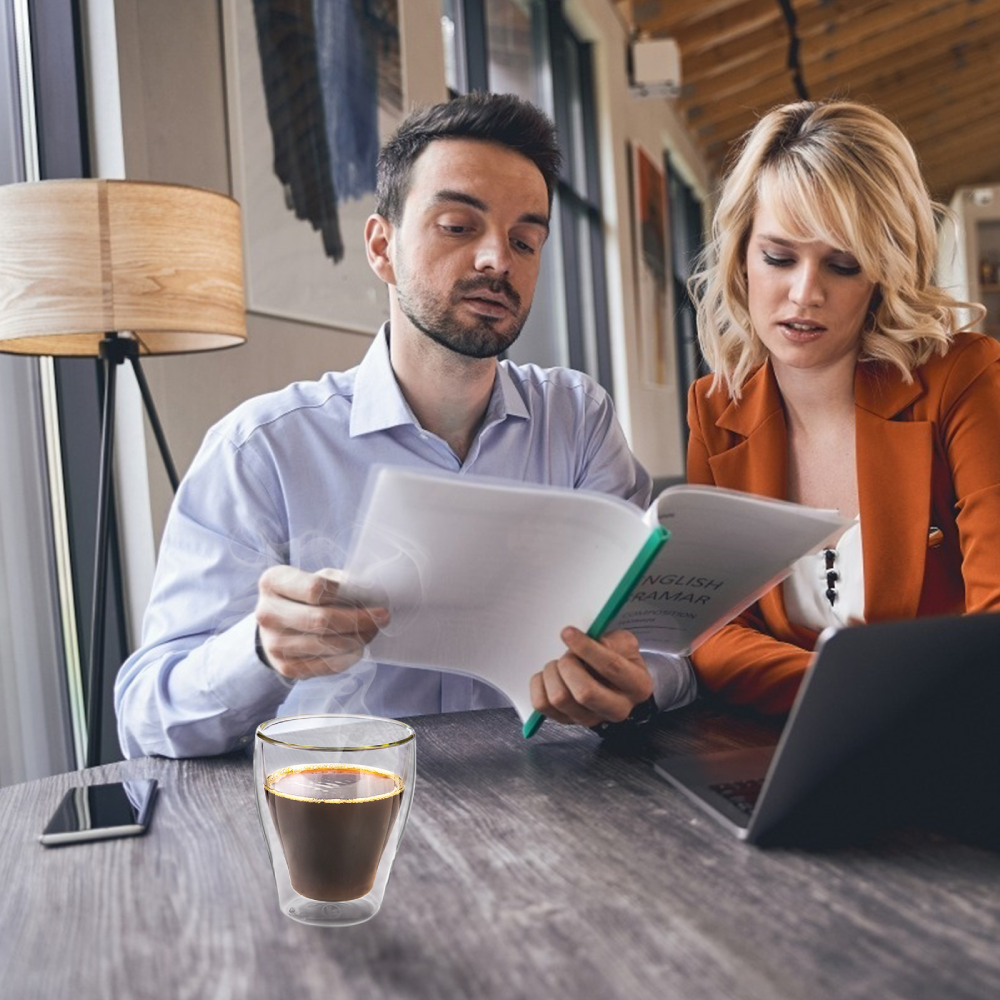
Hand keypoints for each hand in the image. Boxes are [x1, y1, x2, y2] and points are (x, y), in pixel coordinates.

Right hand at [255, 566, 388, 679]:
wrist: (278, 624)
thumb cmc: (306, 595)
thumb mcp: (320, 577)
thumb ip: (342, 582)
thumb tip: (372, 594)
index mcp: (273, 582)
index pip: (315, 589)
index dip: (347, 594)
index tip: (373, 598)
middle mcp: (267, 613)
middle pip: (321, 620)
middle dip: (359, 620)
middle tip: (383, 617)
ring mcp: (273, 644)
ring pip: (327, 644)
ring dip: (358, 639)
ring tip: (372, 630)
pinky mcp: (286, 667)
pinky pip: (327, 665)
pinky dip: (349, 657)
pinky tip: (359, 647)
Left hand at [529, 627, 652, 727]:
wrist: (612, 683)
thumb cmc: (618, 661)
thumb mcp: (624, 644)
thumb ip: (612, 640)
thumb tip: (591, 641)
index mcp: (637, 686)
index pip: (611, 668)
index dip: (586, 648)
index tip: (568, 633)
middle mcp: (617, 709)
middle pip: (585, 692)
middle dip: (569, 666)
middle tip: (567, 655)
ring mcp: (591, 719)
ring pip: (560, 699)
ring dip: (553, 673)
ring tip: (558, 664)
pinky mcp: (567, 721)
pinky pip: (541, 704)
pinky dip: (539, 684)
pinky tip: (549, 676)